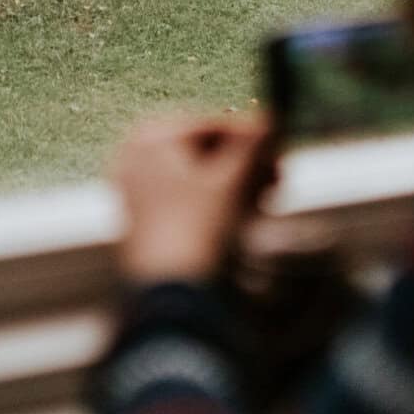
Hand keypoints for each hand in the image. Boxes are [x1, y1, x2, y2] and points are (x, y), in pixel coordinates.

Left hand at [110, 113, 276, 284]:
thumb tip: (269, 119)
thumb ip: (252, 145)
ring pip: (196, 180)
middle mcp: (133, 160)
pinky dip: (215, 205)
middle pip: (201, 153)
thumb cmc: (199, 229)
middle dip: (244, 165)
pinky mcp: (142, 224)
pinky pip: (185, 203)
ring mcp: (134, 193)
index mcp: (147, 139)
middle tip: (277, 178)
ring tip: (266, 201)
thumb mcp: (232, 181)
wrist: (172, 294)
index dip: (250, 136)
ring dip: (235, 186)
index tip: (280, 145)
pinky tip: (243, 219)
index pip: (208, 125)